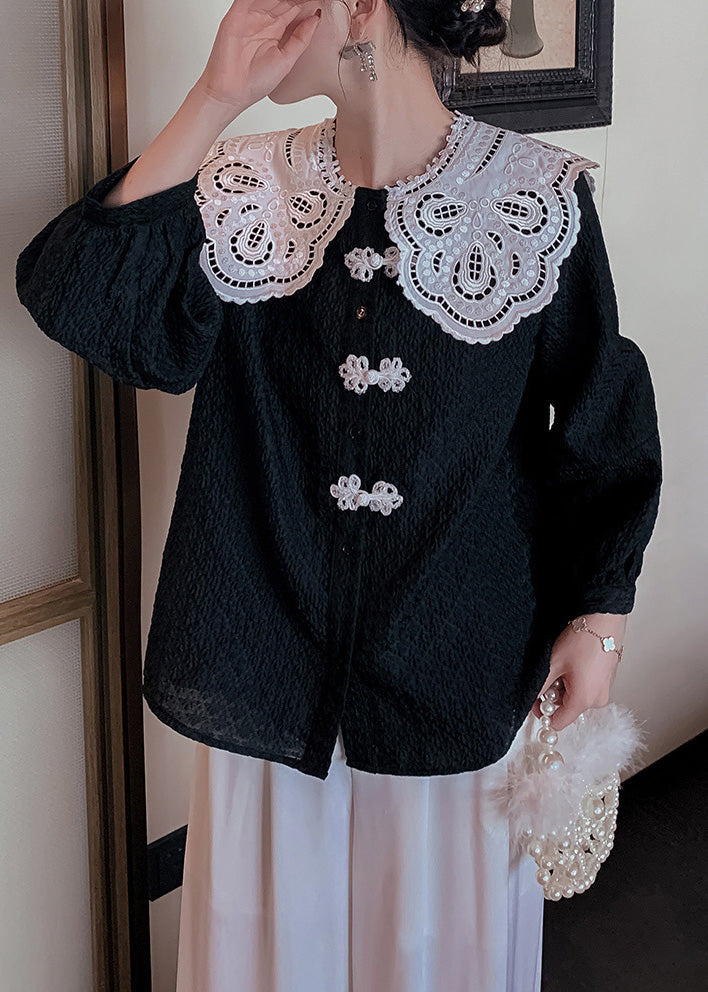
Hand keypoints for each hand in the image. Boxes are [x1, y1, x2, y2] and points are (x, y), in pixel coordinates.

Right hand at [196, 0, 322, 115]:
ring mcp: (250, 16)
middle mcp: (263, 21)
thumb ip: (301, 38)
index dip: (307, 2)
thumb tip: (316, 17)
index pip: (295, 7)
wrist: (232, 92)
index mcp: (276, 30)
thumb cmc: (255, 82)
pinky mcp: (236, 15)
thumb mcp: (287, 60)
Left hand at [530, 613, 627, 730]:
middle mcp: (597, 699)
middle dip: (553, 694)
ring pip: (574, 696)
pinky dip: (575, 679)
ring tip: (563, 663)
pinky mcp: (605, 680)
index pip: (558, 722)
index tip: (533, 698)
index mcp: (584, 700)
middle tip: (550, 672)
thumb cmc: (582, 639)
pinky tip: (573, 662)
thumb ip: (539, 686)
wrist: (603, 619)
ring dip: (563, 685)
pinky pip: (585, 687)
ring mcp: (603, 690)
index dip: (541, 712)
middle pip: (566, 708)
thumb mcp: (553, 664)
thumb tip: (530, 698)